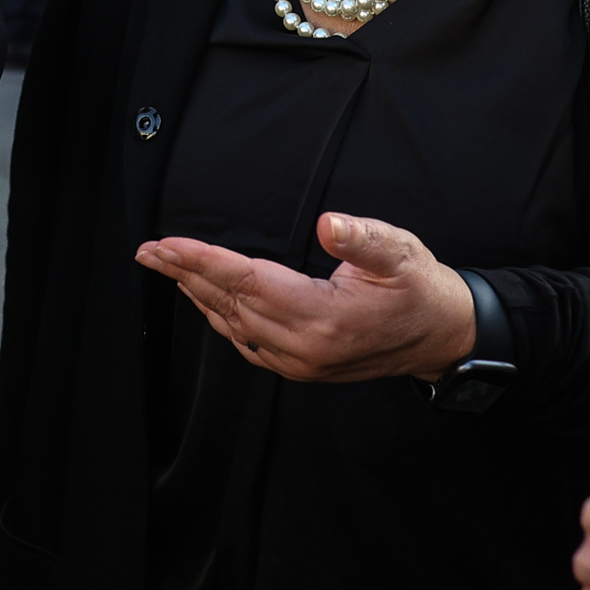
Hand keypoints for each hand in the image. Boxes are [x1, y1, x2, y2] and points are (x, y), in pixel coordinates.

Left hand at [135, 211, 474, 383]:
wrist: (441, 335)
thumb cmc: (420, 288)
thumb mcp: (400, 252)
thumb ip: (362, 238)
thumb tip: (329, 224)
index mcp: (323, 317)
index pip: (248, 282)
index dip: (204, 260)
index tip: (169, 244)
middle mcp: (304, 347)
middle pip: (230, 304)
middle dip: (186, 274)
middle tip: (149, 251)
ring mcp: (300, 362)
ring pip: (233, 326)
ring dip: (196, 295)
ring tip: (166, 267)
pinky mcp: (301, 365)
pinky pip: (247, 342)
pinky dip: (220, 317)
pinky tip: (205, 299)